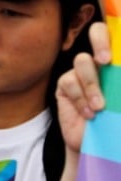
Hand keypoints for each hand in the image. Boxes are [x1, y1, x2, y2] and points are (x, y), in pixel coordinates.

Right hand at [55, 21, 110, 152]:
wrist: (101, 147)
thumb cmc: (119, 124)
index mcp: (119, 65)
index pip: (116, 37)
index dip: (113, 37)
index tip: (113, 55)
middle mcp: (102, 63)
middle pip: (97, 33)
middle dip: (100, 42)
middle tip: (105, 61)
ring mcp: (82, 71)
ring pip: (82, 61)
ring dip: (92, 85)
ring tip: (100, 107)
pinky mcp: (65, 85)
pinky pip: (69, 82)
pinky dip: (80, 98)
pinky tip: (89, 113)